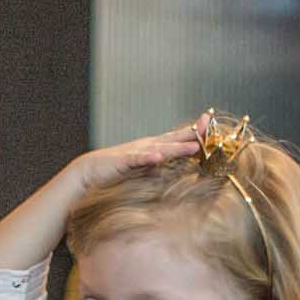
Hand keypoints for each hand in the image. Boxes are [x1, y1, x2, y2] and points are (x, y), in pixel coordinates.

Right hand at [74, 118, 202, 194]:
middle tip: (209, 126)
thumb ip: (157, 169)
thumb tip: (172, 174)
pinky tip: (158, 156)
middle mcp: (147, 146)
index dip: (194, 132)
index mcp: (153, 148)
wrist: (89, 172)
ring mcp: (136, 152)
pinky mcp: (123, 160)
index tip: (211, 126)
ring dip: (177, 147)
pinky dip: (148, 157)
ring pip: (160, 148)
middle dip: (192, 133)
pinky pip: (138, 158)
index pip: (177, 138)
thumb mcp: (141, 170)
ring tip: (194, 146)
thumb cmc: (114, 173)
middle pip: (174, 138)